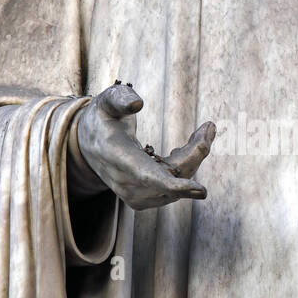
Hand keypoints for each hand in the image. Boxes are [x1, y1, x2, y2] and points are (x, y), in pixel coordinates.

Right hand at [72, 82, 214, 210]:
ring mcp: (136, 195)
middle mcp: (126, 183)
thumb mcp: (106, 100)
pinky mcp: (145, 200)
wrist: (89, 145)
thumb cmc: (104, 118)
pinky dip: (187, 165)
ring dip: (193, 157)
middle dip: (196, 152)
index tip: (202, 190)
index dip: (175, 185)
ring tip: (201, 131)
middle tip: (208, 127)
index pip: (148, 176)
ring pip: (178, 182)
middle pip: (172, 176)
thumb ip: (120, 98)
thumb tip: (138, 104)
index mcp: (117, 157)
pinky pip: (176, 187)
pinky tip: (185, 148)